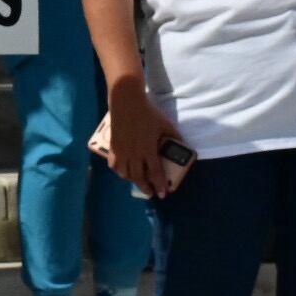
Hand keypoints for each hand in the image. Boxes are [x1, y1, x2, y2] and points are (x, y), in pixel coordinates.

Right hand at [106, 81, 183, 198]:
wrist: (126, 102)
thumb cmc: (148, 112)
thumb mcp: (165, 124)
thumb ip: (174, 136)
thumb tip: (182, 144)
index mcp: (148, 150)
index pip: (155, 173)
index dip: (159, 185)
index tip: (163, 194)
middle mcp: (134, 154)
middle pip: (139, 177)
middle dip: (146, 188)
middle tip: (151, 194)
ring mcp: (122, 151)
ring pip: (125, 173)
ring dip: (133, 180)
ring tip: (138, 182)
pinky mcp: (113, 146)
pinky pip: (114, 164)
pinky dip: (119, 171)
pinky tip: (123, 171)